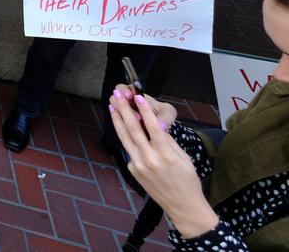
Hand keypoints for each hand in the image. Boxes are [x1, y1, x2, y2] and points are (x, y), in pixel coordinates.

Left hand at [109, 89, 217, 237]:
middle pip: (133, 129)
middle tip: (118, 94)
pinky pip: (129, 150)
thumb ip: (168, 141)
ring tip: (112, 105)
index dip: (144, 110)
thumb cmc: (188, 180)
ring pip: (125, 138)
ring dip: (117, 120)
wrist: (182, 206)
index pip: (153, 127)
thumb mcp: (184, 158)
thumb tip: (156, 125)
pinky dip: (126, 136)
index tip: (138, 96)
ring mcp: (138, 165)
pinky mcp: (132, 170)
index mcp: (165, 154)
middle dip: (124, 109)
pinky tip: (122, 124)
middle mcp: (149, 159)